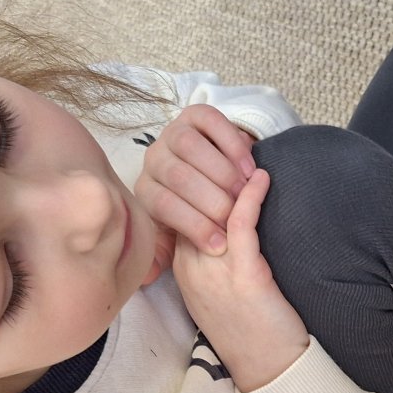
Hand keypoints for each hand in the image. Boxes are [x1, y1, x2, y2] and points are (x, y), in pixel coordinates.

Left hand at [137, 104, 255, 254]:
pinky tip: (248, 167)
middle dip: (211, 200)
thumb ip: (161, 254)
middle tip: (235, 216)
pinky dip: (231, 144)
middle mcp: (153, 160)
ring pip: (191, 148)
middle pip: (178, 177)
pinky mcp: (194, 116)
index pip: (163, 207)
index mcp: (146, 191)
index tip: (220, 244)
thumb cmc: (195, 212)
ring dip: (221, 172)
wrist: (212, 175)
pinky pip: (211, 123)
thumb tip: (145, 277)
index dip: (192, 226)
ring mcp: (172, 134)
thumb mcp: (175, 237)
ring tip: (244, 191)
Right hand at [172, 169, 308, 390]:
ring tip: (248, 159)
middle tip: (233, 151)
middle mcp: (193, 268)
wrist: (271, 370)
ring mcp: (215, 272)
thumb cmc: (253, 328)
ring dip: (230, 179)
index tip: (215, 161)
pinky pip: (241, 224)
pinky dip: (252, 197)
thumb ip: (214, 255)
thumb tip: (224, 220)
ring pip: (212, 210)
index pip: (177, 211)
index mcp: (183, 270)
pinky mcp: (244, 276)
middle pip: (189, 204)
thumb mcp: (220, 290)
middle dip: (209, 172)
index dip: (195, 182)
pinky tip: (263, 178)